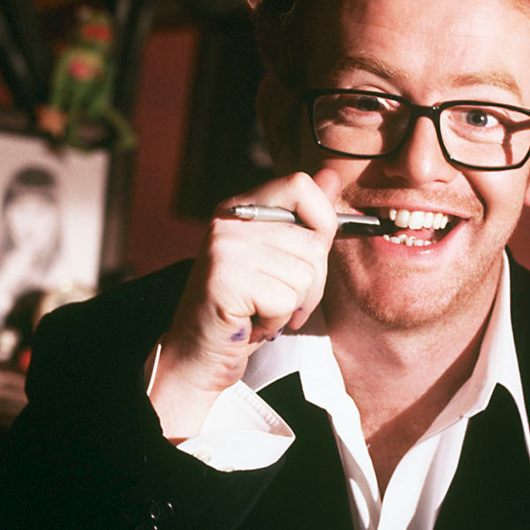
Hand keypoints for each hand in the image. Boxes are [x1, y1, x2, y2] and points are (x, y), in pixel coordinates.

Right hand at [149, 169, 341, 439]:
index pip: (301, 184)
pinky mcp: (225, 279)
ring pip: (304, 274)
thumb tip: (332, 175)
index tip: (311, 256)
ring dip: (291, 306)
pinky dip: (276, 321)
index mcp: (242, 208)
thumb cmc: (243, 310)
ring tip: (260, 310)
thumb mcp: (278, 259)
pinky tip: (252, 323)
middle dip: (310, 284)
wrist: (198, 354)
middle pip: (312, 242)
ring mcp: (224, 247)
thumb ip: (303, 219)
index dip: (323, 220)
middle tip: (278, 300)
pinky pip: (285, 299)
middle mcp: (230, 220)